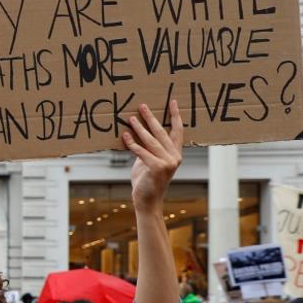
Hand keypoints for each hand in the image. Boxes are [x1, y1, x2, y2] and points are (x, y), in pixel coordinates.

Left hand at [125, 100, 182, 214]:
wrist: (147, 201)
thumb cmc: (146, 181)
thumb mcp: (149, 161)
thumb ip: (148, 149)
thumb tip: (137, 133)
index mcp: (175, 154)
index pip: (178, 131)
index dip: (175, 116)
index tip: (172, 102)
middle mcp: (175, 157)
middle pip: (162, 132)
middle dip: (152, 117)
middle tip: (142, 105)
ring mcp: (167, 163)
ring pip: (151, 141)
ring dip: (139, 128)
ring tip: (130, 118)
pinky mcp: (157, 168)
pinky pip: (142, 152)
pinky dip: (132, 144)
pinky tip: (125, 136)